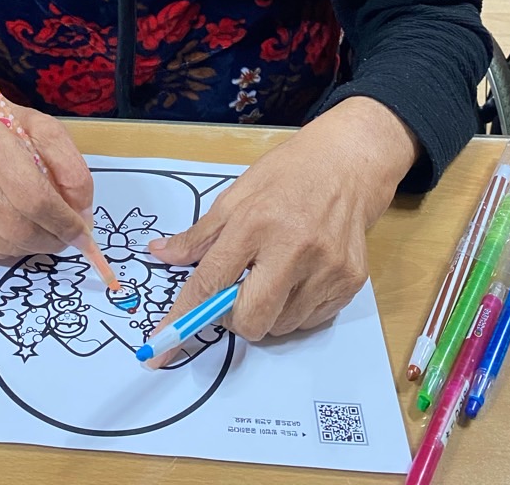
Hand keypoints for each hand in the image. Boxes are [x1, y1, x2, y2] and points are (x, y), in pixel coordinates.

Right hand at [0, 63, 92, 259]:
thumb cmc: (13, 132)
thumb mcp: (49, 133)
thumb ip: (72, 170)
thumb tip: (82, 217)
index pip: (34, 198)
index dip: (64, 223)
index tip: (84, 235)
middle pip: (18, 229)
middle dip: (52, 240)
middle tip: (67, 236)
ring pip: (4, 246)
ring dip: (33, 245)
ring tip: (43, 226)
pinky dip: (11, 249)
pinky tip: (14, 225)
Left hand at [143, 98, 417, 362]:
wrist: (347, 163)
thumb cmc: (286, 175)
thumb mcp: (237, 193)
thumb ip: (200, 234)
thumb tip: (159, 255)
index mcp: (256, 222)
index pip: (212, 281)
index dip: (184, 316)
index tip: (160, 346)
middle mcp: (294, 248)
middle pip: (251, 320)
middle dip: (234, 319)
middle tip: (236, 294)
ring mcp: (327, 269)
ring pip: (281, 327)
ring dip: (267, 313)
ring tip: (274, 274)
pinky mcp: (350, 283)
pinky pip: (310, 321)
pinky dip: (295, 309)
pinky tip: (299, 276)